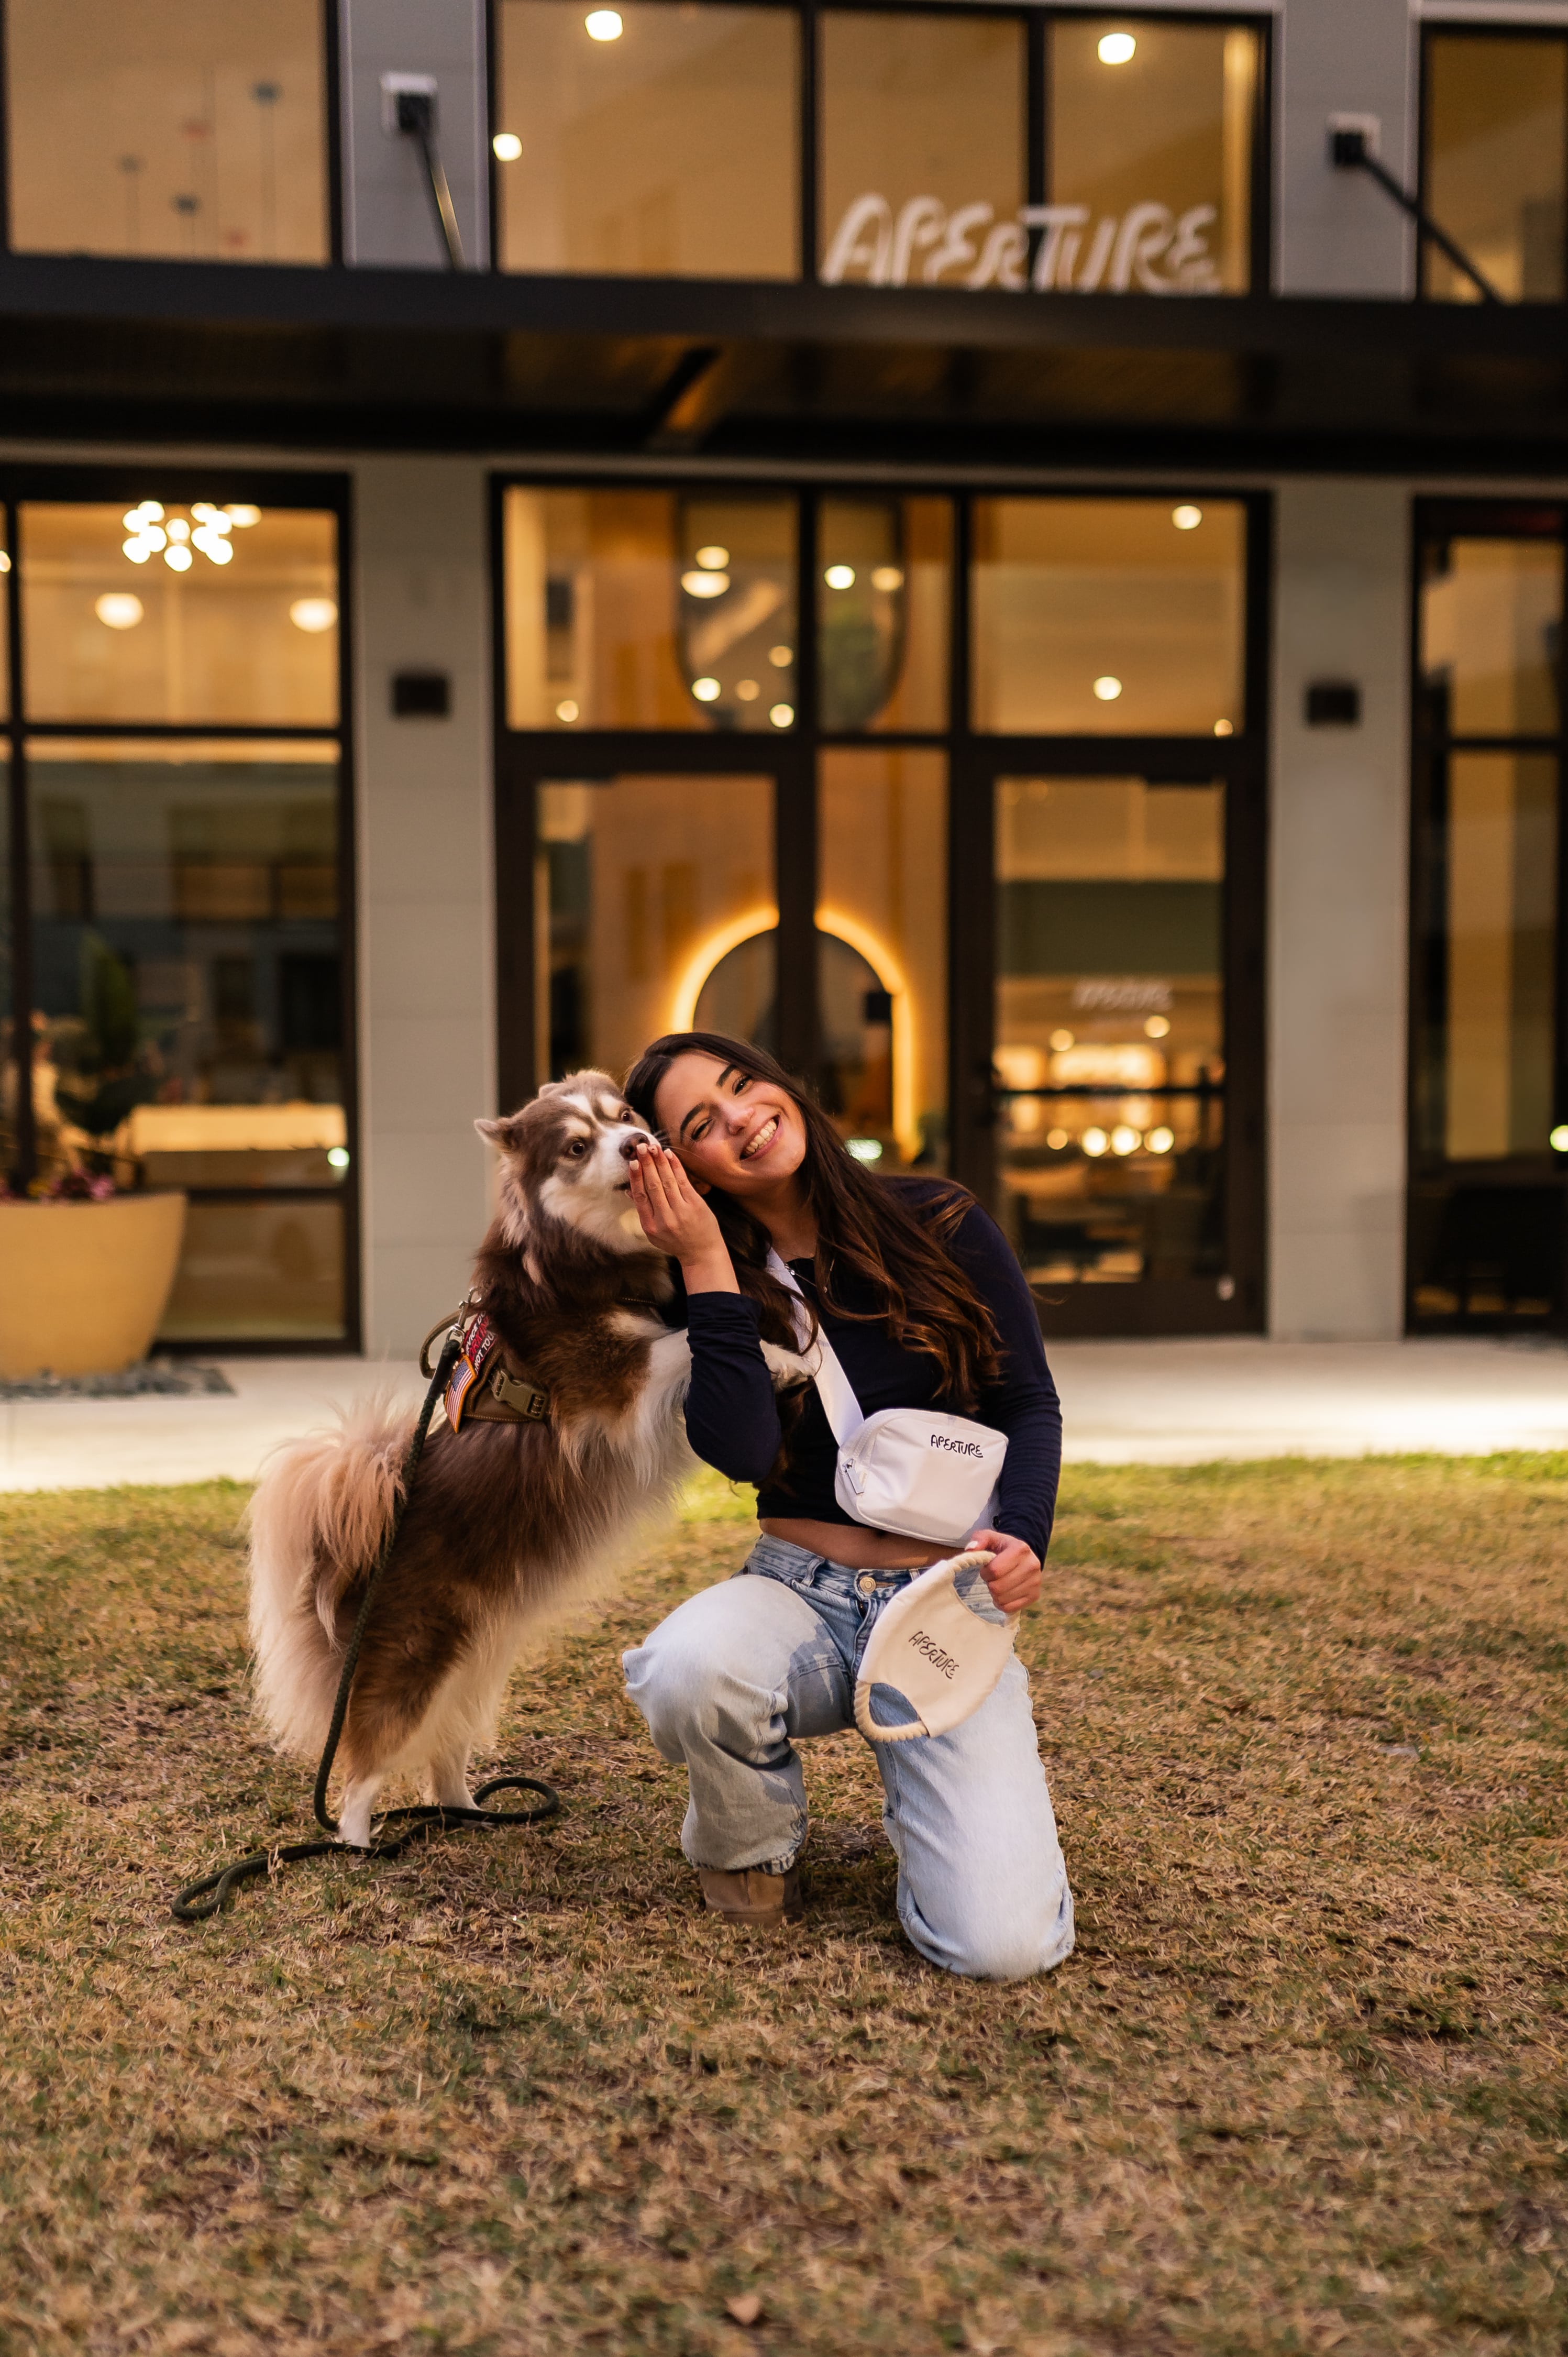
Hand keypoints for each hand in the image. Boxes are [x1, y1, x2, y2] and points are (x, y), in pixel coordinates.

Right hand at [627, 1142, 735, 1292]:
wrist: (702, 1253)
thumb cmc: (675, 1240)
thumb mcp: (654, 1232)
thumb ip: (643, 1210)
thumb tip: (628, 1189)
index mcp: (650, 1226)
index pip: (640, 1197)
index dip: (636, 1178)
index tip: (632, 1162)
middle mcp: (665, 1219)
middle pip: (653, 1186)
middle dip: (646, 1164)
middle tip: (641, 1147)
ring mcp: (681, 1212)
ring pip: (667, 1181)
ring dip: (659, 1162)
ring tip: (653, 1147)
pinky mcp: (695, 1206)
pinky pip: (683, 1182)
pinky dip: (675, 1167)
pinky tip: (669, 1155)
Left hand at [969, 1529, 1040, 1614]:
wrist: (1022, 1558)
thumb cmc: (1002, 1548)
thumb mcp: (990, 1538)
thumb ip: (979, 1539)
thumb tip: (971, 1550)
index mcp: (1020, 1549)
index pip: (994, 1570)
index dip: (985, 1572)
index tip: (986, 1569)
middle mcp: (1032, 1565)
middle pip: (998, 1587)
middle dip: (990, 1584)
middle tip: (993, 1578)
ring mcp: (1035, 1582)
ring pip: (1003, 1599)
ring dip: (995, 1594)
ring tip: (999, 1584)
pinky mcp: (1035, 1595)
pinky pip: (1010, 1608)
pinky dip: (1002, 1603)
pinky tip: (1004, 1593)